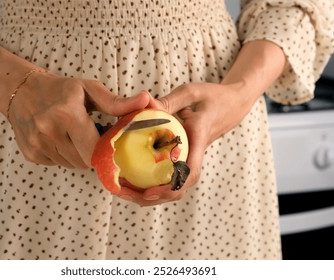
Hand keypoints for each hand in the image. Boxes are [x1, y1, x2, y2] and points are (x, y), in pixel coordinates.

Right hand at [8, 71, 150, 167]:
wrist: (21, 91)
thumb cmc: (60, 89)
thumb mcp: (89, 89)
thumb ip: (116, 102)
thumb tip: (145, 102)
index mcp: (67, 114)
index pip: (96, 149)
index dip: (107, 150)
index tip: (110, 144)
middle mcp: (49, 131)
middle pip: (85, 162)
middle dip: (94, 154)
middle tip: (93, 138)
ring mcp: (38, 145)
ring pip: (72, 165)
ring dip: (79, 156)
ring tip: (76, 136)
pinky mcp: (31, 154)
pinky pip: (57, 164)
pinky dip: (64, 156)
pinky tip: (61, 139)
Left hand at [116, 82, 256, 205]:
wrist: (233, 104)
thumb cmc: (213, 96)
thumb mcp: (192, 92)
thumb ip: (169, 101)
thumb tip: (146, 105)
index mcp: (199, 140)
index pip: (190, 172)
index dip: (170, 187)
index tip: (148, 192)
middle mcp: (196, 155)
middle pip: (179, 188)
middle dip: (153, 197)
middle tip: (124, 193)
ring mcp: (192, 159)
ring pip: (175, 186)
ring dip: (151, 194)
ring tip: (124, 191)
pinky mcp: (187, 158)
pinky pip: (172, 176)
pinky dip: (154, 183)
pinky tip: (133, 180)